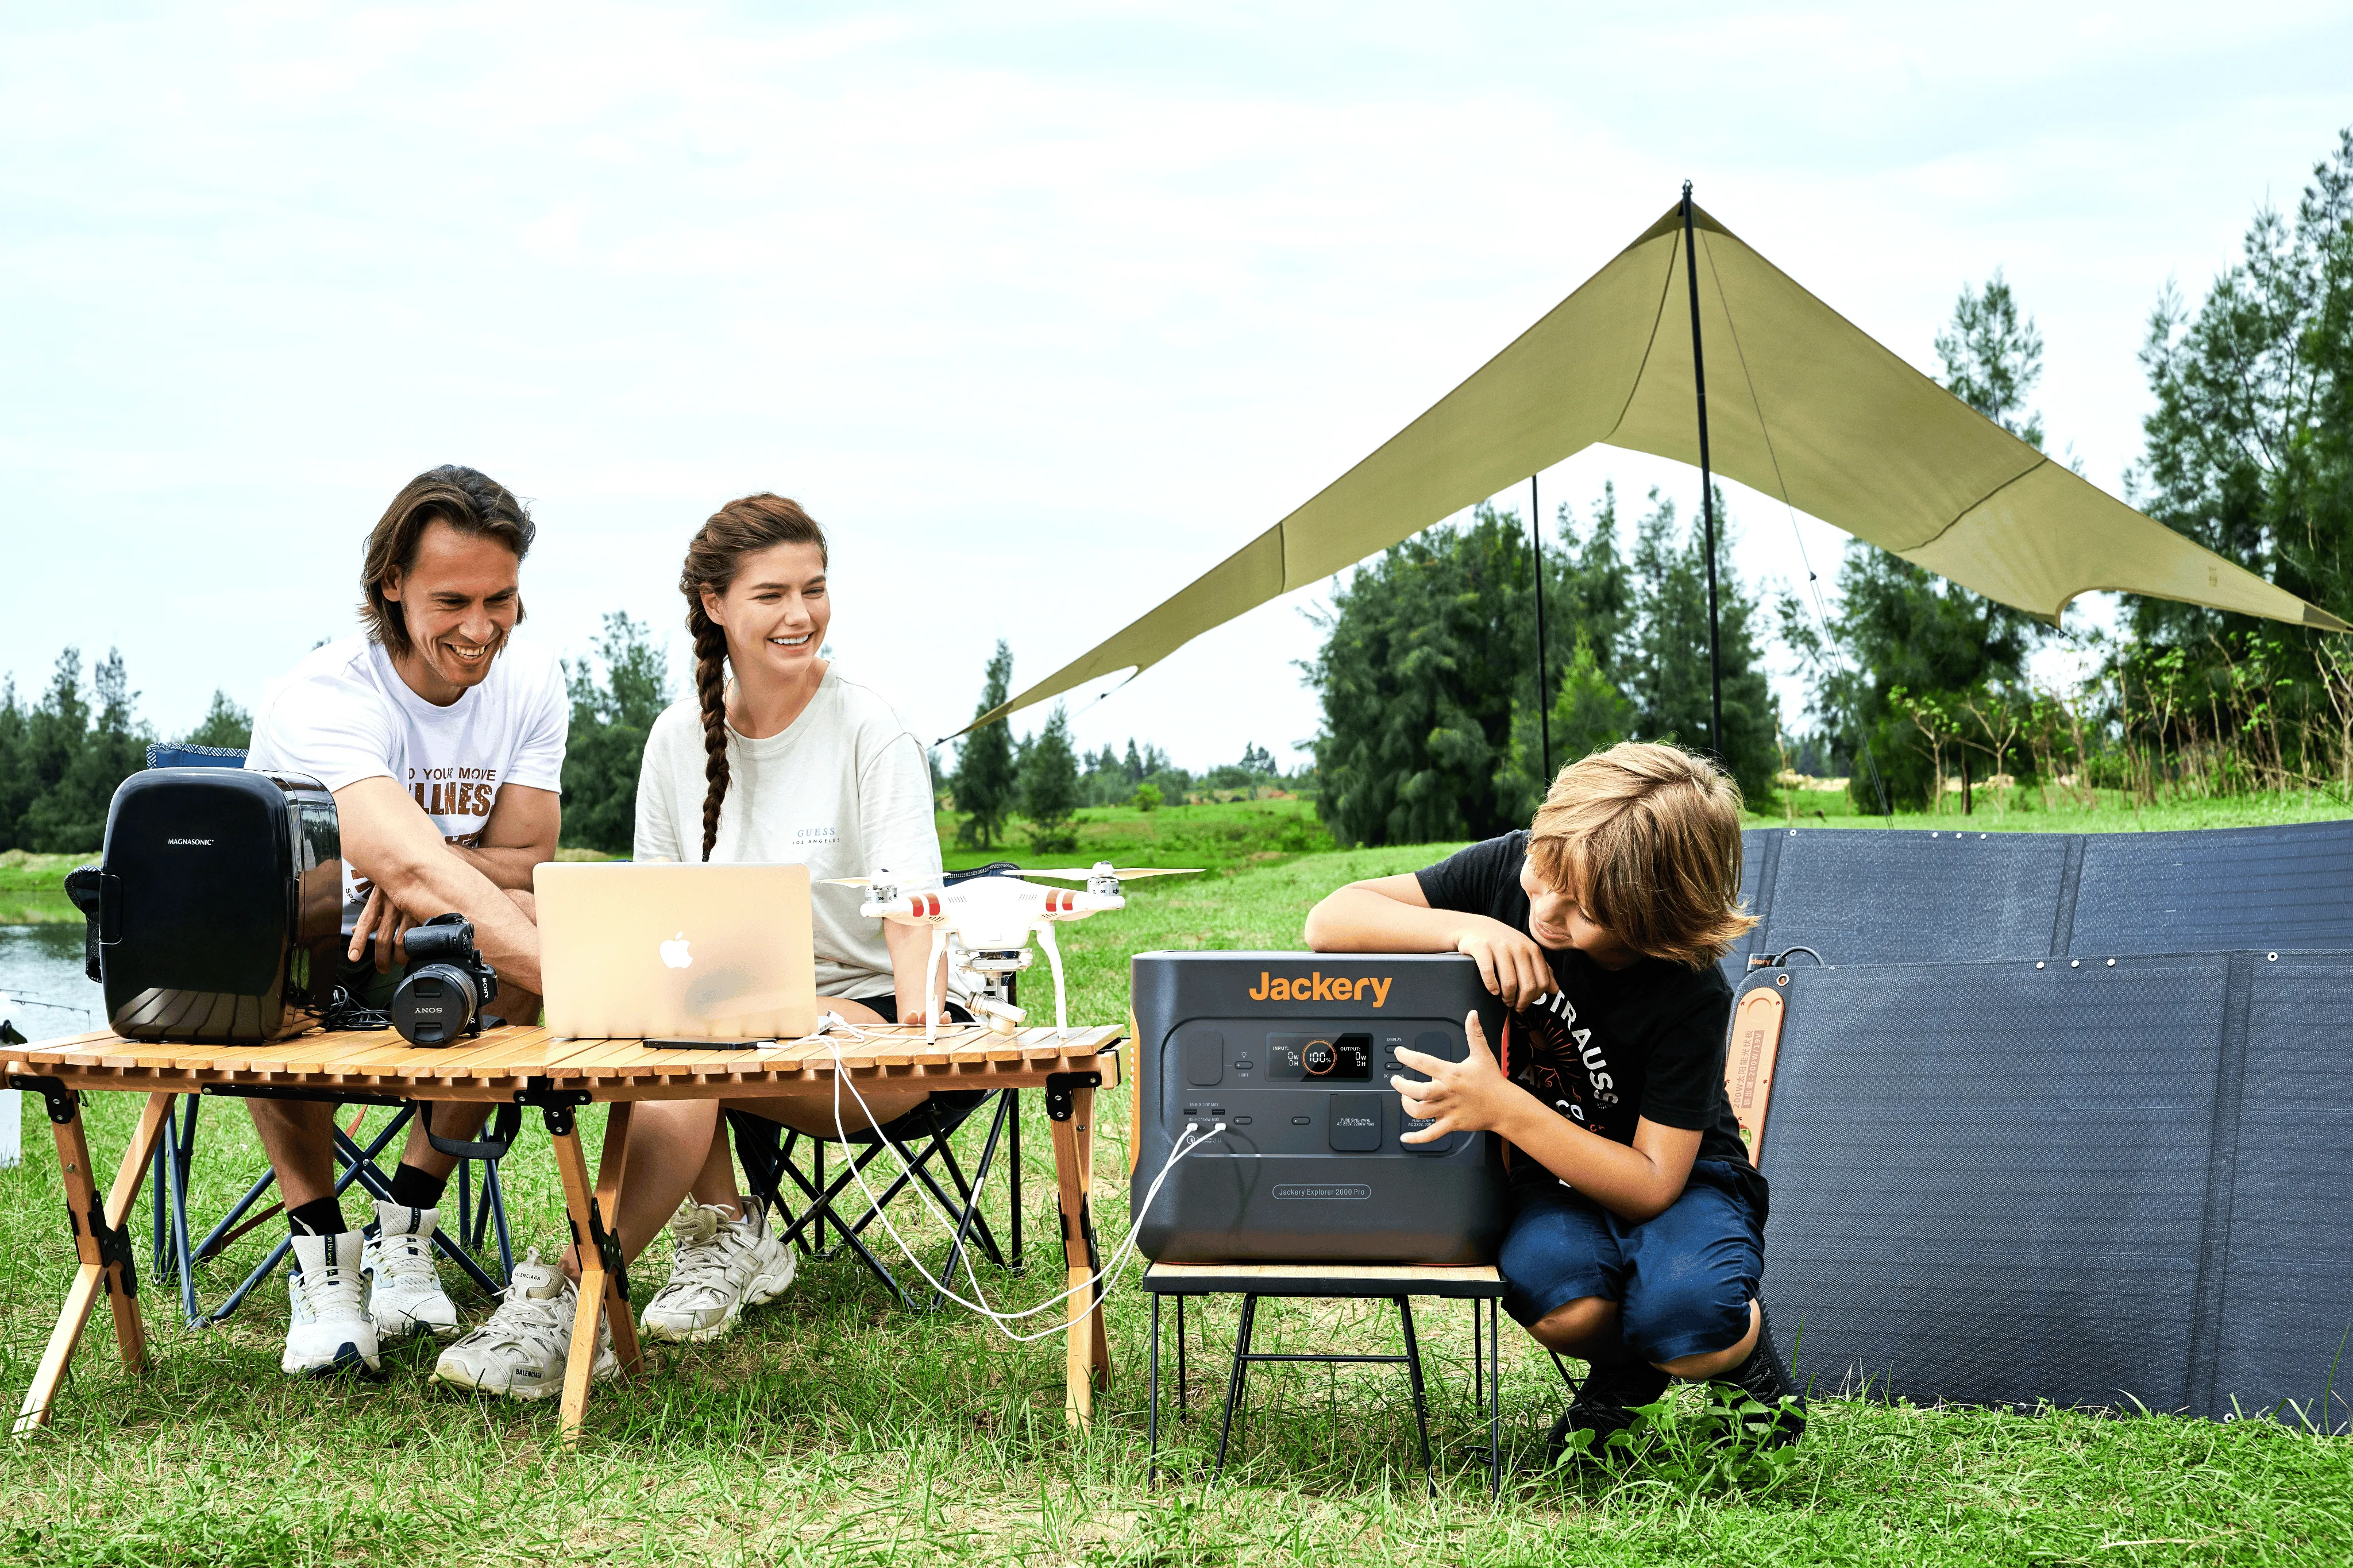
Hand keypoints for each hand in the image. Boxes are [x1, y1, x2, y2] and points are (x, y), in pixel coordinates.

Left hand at [347, 885, 420, 973]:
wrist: (417, 870)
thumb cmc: (395, 886)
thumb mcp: (379, 897)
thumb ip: (371, 915)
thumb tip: (356, 930)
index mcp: (379, 900)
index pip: (366, 923)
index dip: (358, 941)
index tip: (353, 957)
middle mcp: (393, 905)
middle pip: (384, 939)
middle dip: (381, 959)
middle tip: (382, 969)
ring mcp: (410, 910)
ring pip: (403, 942)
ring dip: (400, 957)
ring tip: (400, 963)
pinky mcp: (425, 913)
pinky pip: (419, 935)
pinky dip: (416, 947)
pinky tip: (416, 952)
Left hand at [1392, 1010, 1521, 1141]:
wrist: (1505, 1106)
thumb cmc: (1492, 1081)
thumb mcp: (1482, 1054)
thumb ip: (1474, 1033)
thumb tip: (1472, 1015)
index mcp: (1452, 1074)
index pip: (1424, 1063)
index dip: (1408, 1056)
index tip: (1398, 1052)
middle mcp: (1447, 1092)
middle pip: (1418, 1091)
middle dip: (1402, 1086)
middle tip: (1395, 1081)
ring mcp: (1448, 1110)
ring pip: (1420, 1112)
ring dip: (1407, 1107)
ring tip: (1403, 1099)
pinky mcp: (1451, 1124)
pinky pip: (1430, 1134)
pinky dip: (1416, 1138)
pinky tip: (1405, 1137)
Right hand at [1454, 917, 1552, 1008]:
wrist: (1476, 927)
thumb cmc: (1503, 943)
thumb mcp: (1525, 952)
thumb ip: (1542, 970)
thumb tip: (1555, 990)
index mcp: (1532, 949)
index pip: (1542, 982)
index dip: (1535, 998)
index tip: (1526, 1003)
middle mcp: (1519, 947)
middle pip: (1528, 985)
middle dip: (1522, 1001)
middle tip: (1514, 1005)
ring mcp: (1500, 946)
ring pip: (1509, 982)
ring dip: (1507, 997)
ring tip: (1504, 999)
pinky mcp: (1482, 948)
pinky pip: (1488, 973)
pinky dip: (1491, 986)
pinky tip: (1493, 990)